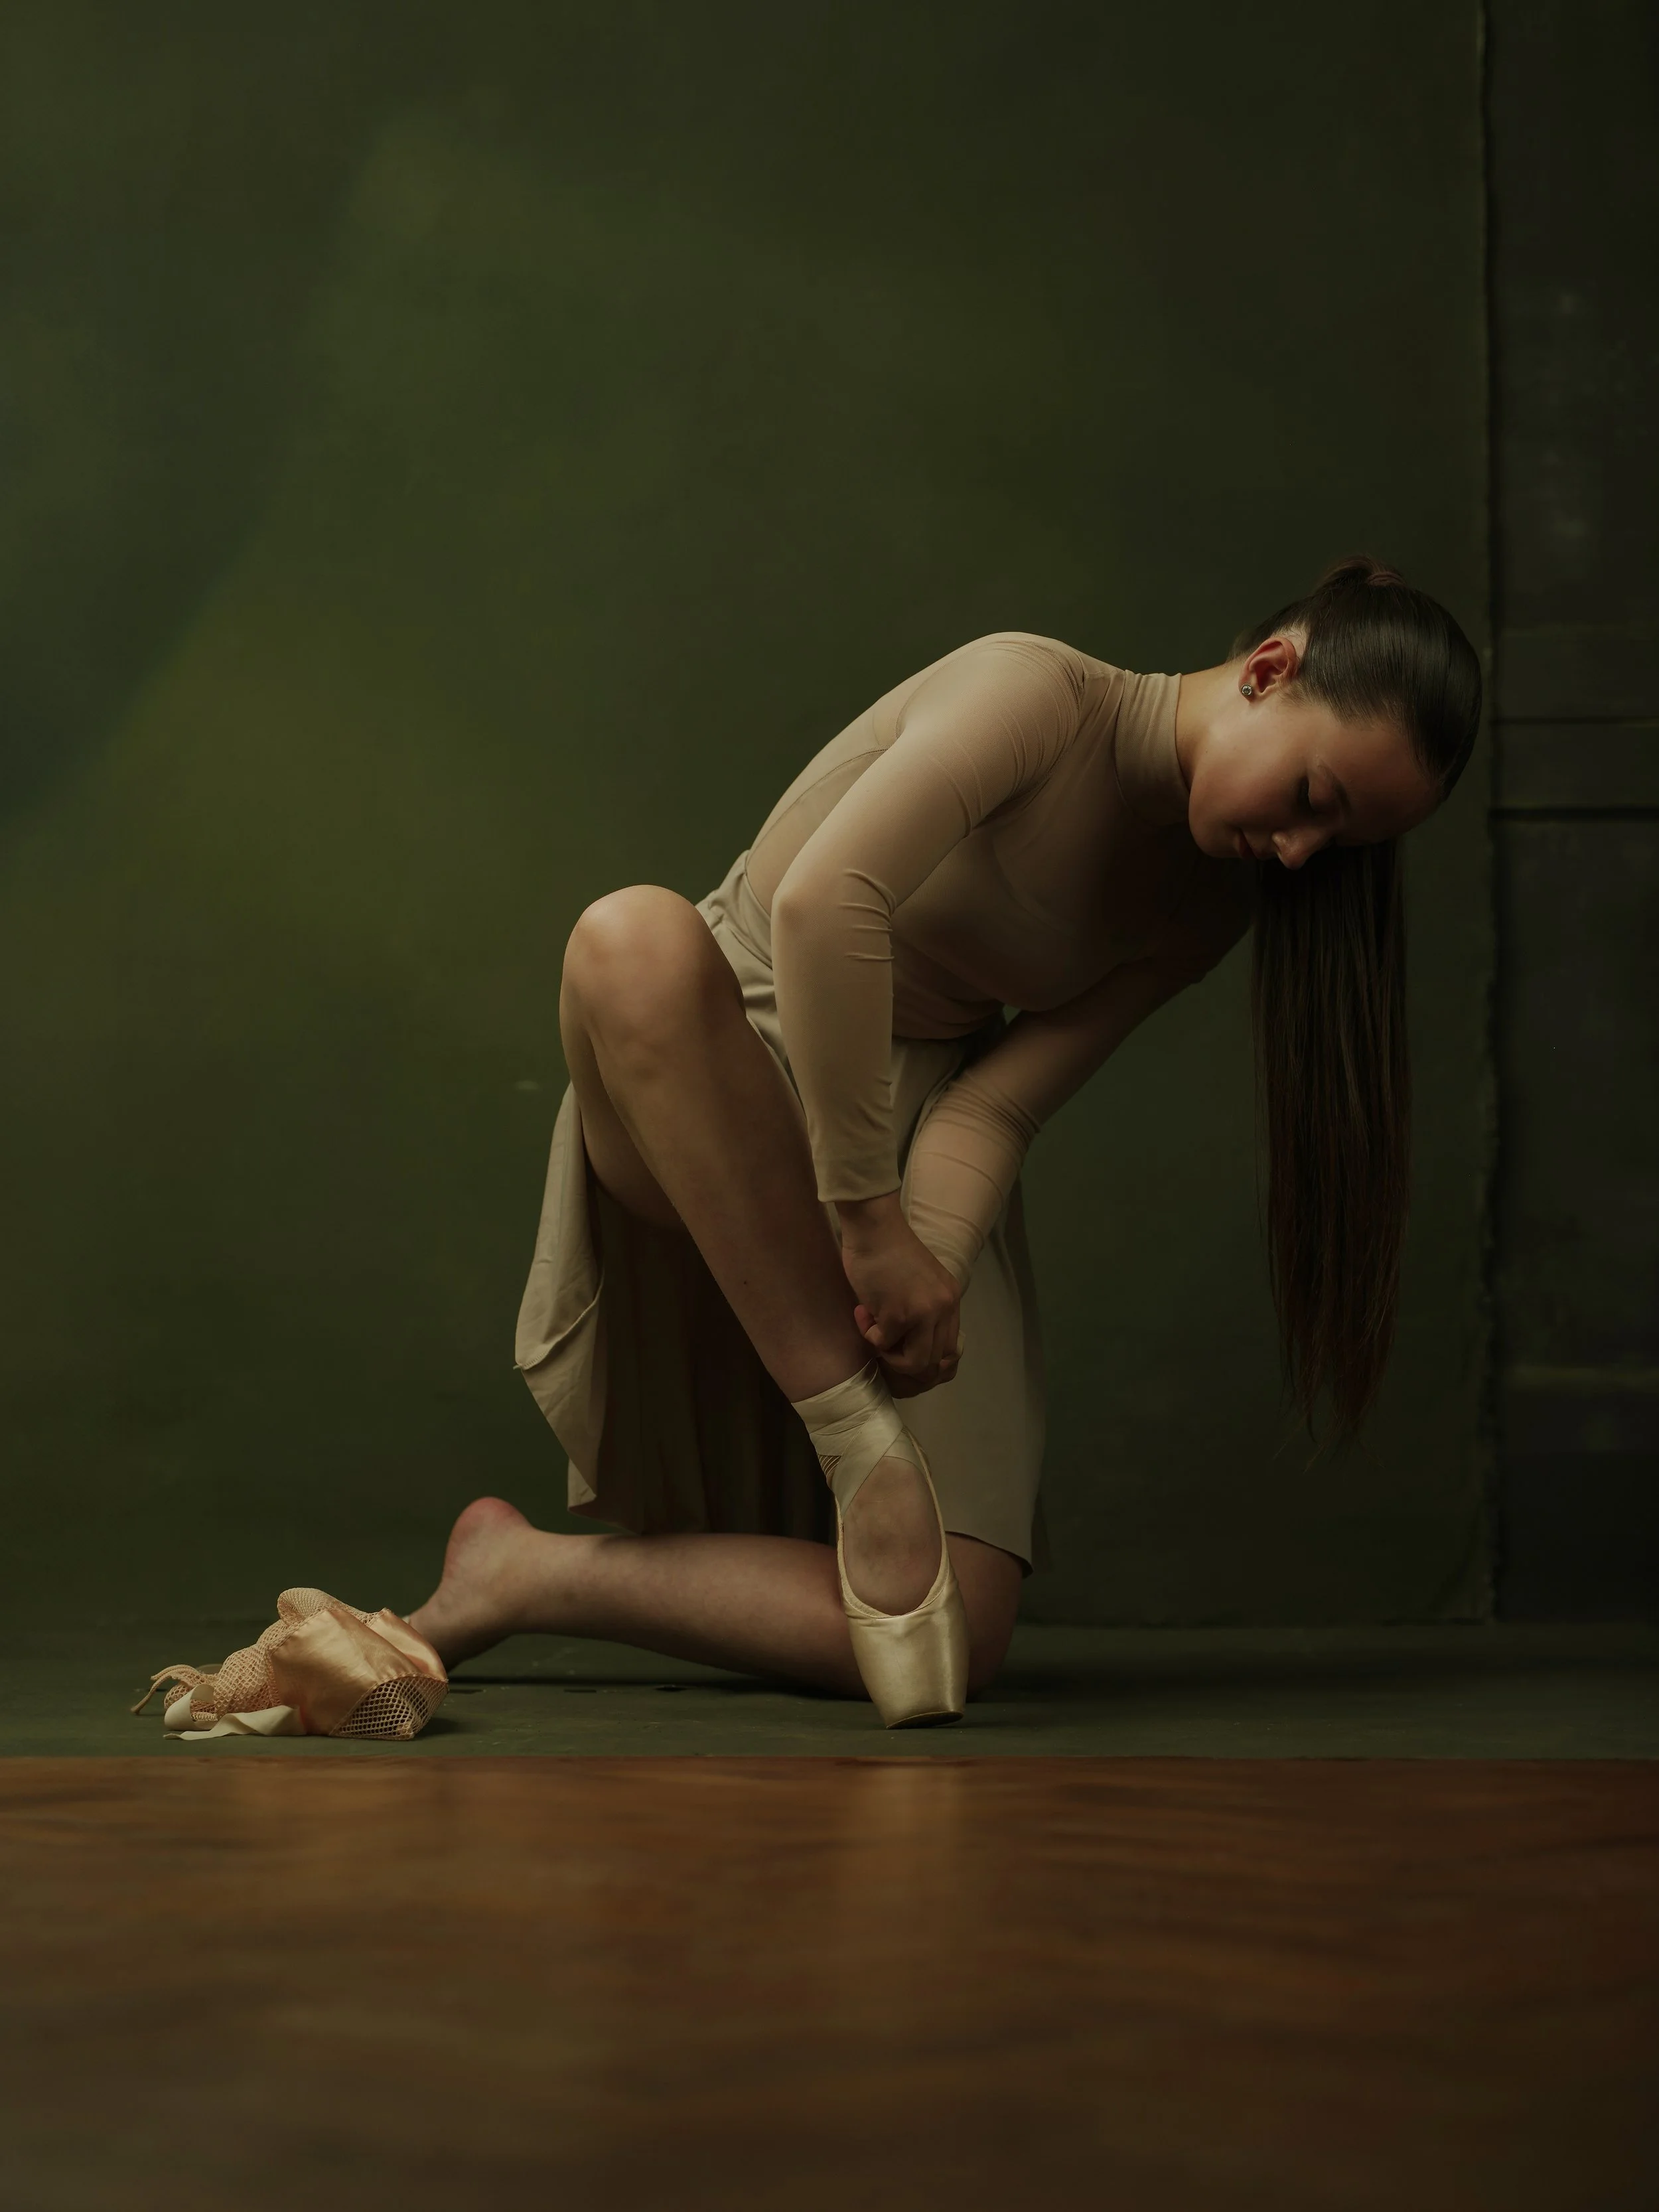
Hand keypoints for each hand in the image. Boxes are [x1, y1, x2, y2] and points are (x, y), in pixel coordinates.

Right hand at [837, 1191, 962, 1396]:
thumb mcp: (919, 1284)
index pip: (950, 1351)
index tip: (902, 1349)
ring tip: (874, 1329)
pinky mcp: (899, 1314)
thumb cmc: (888, 1250)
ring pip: (915, 1363)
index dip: (926, 1361)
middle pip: (934, 1363)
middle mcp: (944, 1307)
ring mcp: (924, 1312)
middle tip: (884, 1341)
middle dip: (905, 1361)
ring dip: (889, 1354)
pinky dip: (868, 1334)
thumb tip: (908, 1347)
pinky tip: (862, 1310)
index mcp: (951, 1299)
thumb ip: (923, 1312)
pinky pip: (882, 1344)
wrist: (873, 1226)